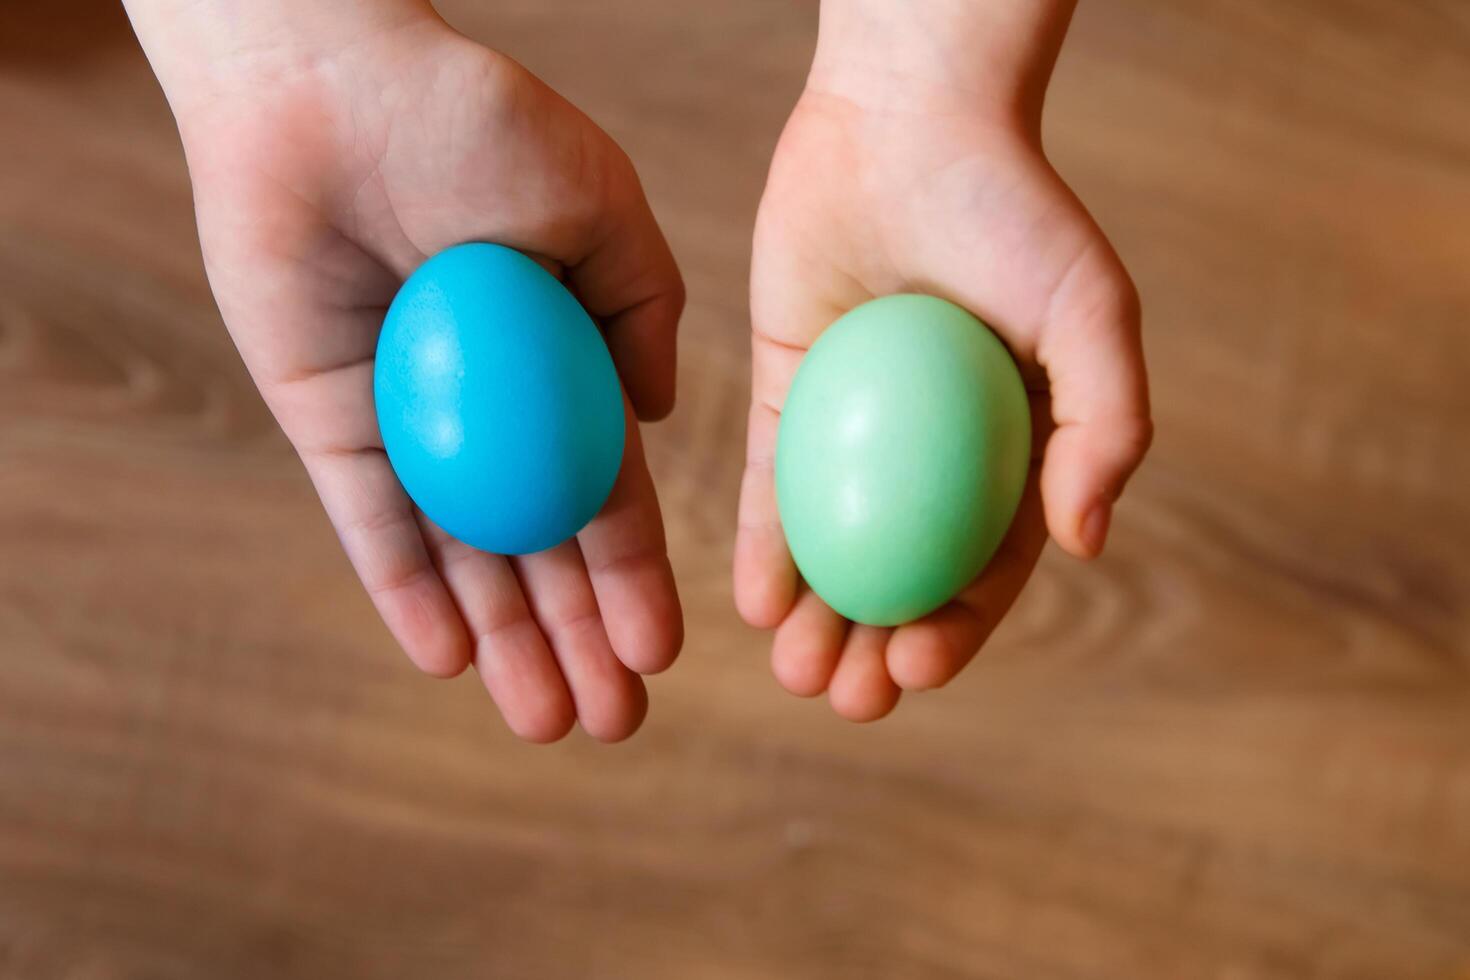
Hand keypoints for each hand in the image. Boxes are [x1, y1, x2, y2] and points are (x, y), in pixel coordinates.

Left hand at [127, 2, 684, 741]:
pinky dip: (407, 593)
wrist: (333, 92)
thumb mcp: (602, 206)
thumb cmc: (475, 126)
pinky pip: (374, 526)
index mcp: (565, 367)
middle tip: (615, 723)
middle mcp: (495, 412)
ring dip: (508, 643)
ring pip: (467, 558)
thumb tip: (657, 416)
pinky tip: (449, 661)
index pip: (607, 497)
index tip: (664, 652)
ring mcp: (417, 426)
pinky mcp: (333, 426)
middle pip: (542, 550)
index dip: (636, 579)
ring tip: (546, 724)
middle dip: (581, 640)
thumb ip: (644, 307)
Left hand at [737, 0, 1151, 720]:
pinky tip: (755, 601)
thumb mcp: (1092, 315)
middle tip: (847, 697)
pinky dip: (764, 542)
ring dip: (816, 617)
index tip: (919, 667)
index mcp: (1009, 447)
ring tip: (797, 672)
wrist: (908, 118)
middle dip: (876, 648)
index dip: (955, 629)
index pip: (983, 565)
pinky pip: (768, 479)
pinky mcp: (786, 385)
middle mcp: (928, 449)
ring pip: (831, 543)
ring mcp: (852, 423)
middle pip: (900, 573)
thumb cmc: (1014, 211)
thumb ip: (1106, 426)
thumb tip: (1085, 545)